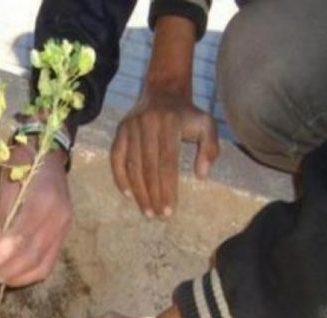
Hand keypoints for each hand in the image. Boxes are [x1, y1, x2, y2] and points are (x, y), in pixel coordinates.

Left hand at [0, 143, 71, 286]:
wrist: (48, 155)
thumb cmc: (21, 165)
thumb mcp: (5, 188)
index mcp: (42, 201)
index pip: (19, 239)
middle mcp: (58, 218)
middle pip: (31, 257)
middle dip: (3, 272)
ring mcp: (64, 229)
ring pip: (42, 266)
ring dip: (15, 278)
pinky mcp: (64, 236)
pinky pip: (48, 264)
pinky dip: (29, 275)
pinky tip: (11, 277)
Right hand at [111, 88, 218, 218]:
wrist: (163, 92)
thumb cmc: (186, 115)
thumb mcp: (207, 125)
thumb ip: (210, 148)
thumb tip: (201, 174)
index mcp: (170, 123)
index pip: (167, 162)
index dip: (167, 188)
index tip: (169, 210)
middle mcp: (147, 123)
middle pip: (147, 167)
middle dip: (152, 194)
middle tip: (156, 215)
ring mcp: (130, 127)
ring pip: (131, 165)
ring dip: (138, 191)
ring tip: (146, 210)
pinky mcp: (119, 131)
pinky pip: (116, 158)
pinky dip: (120, 178)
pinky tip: (128, 195)